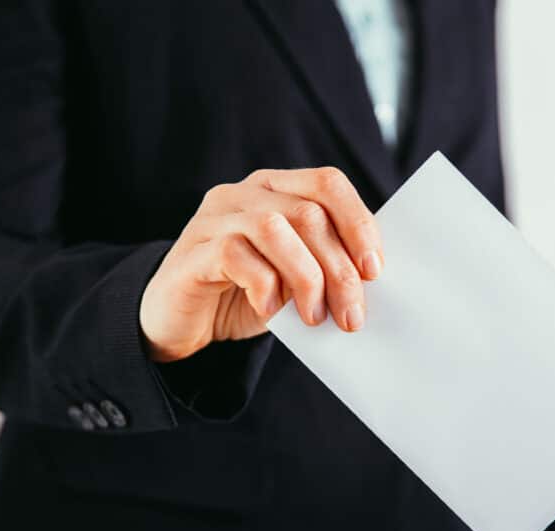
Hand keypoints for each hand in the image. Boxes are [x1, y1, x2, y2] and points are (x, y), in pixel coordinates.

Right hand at [140, 167, 382, 361]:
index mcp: (276, 189)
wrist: (180, 323)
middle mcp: (244, 194)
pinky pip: (235, 255)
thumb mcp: (294, 278)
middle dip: (338, 269)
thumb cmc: (245, 296)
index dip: (358, 223)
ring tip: (314, 317)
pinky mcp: (193, 251)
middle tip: (350, 314)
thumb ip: (324, 265)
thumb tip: (368, 278)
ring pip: (274, 229)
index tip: (374, 270)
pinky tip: (270, 311)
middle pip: (308, 213)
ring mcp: (214, 219)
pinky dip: (262, 284)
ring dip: (305, 278)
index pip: (327, 183)